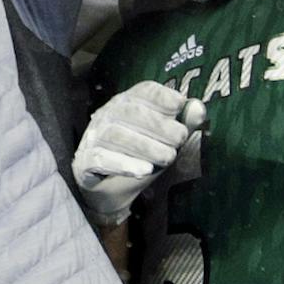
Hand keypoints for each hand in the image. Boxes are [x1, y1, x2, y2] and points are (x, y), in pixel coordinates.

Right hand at [73, 81, 205, 225]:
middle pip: (129, 111)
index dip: (162, 95)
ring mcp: (92, 138)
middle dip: (158, 124)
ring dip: (145, 145)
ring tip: (168, 158)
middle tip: (180, 140)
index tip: (180, 105)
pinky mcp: (85, 162)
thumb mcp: (164, 142)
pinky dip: (124, 164)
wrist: (109, 192)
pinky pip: (101, 159)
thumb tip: (198, 107)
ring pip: (115, 134)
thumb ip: (182, 125)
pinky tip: (144, 171)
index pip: (141, 91)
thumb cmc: (139, 159)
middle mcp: (106, 116)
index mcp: (126, 104)